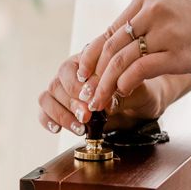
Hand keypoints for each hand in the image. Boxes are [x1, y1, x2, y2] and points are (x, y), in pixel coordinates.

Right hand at [38, 54, 169, 133]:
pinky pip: (45, 111)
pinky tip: (58, 129)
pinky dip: (48, 120)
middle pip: (57, 83)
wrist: (145, 104)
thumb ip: (121, 96)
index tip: (90, 101)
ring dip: (61, 114)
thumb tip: (103, 105)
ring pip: (47, 97)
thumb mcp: (138, 92)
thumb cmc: (142, 92)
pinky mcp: (62, 108)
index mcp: (88, 60)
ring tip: (80, 127)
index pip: (70, 69)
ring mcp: (65, 90)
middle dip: (71, 103)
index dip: (77, 86)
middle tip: (87, 117)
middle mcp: (73, 73)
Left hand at [77, 0, 190, 110]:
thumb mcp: (158, 17)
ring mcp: (167, 30)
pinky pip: (141, 69)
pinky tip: (121, 92)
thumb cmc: (188, 26)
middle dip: (96, 74)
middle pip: (112, 46)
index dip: (92, 56)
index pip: (110, 30)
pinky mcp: (178, 52)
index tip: (82, 75)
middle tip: (88, 95)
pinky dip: (126, 82)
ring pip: (123, 59)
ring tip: (100, 100)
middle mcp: (154, 9)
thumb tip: (95, 58)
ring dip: (107, 83)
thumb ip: (131, 31)